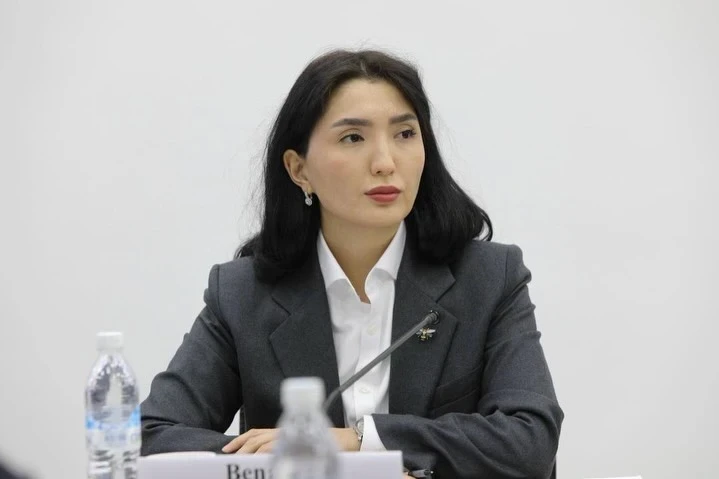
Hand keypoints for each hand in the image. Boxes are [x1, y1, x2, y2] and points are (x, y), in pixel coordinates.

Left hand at [222, 427, 359, 453]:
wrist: (346, 441)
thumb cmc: (324, 442)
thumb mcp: (301, 440)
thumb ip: (285, 443)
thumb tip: (263, 455)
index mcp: (284, 430)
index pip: (256, 433)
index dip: (240, 440)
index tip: (228, 449)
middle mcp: (286, 432)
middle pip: (257, 439)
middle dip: (241, 448)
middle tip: (229, 457)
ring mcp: (292, 440)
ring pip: (264, 446)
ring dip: (251, 454)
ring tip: (240, 463)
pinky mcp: (299, 448)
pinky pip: (278, 453)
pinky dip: (266, 458)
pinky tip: (260, 465)